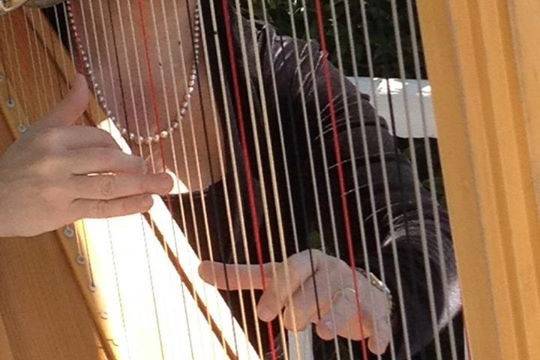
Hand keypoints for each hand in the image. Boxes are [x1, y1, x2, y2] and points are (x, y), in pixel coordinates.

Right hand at [0, 74, 172, 236]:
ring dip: (142, 185)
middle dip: (136, 165)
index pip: (99, 139)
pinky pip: (101, 208)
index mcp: (53, 137)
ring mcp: (60, 188)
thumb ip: (67, 107)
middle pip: (108, 160)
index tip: (126, 158)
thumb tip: (82, 77)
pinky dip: (127, 206)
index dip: (119, 149)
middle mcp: (56, 161)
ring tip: (165, 184)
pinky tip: (146, 202)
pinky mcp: (62, 212)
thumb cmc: (21, 164)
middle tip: (156, 171)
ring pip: (109, 185)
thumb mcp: (41, 130)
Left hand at [199, 249, 391, 354]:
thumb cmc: (304, 284)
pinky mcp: (373, 307)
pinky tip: (376, 348)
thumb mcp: (273, 277)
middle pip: (316, 288)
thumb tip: (199, 268)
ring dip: (335, 316)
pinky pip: (376, 318)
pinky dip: (378, 331)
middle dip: (302, 307)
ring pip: (345, 299)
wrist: (352, 286)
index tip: (263, 314)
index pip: (291, 271)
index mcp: (307, 261)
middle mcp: (332, 270)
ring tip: (322, 332)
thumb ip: (241, 275)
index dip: (277, 291)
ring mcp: (354, 288)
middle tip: (292, 323)